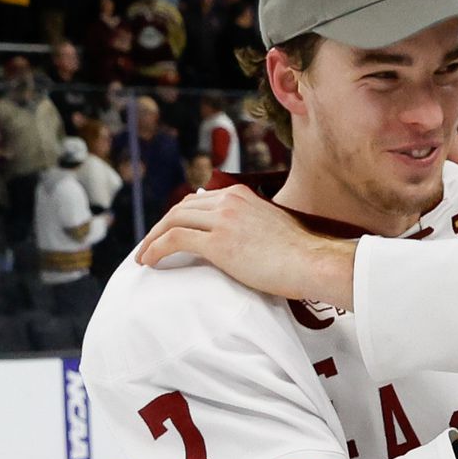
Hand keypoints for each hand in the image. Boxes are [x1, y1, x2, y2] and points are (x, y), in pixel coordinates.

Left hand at [135, 184, 356, 306]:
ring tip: (144, 256)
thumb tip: (241, 241)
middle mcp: (230, 201)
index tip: (169, 233)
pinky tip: (150, 262)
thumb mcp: (272, 228)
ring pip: (172, 222)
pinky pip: (174, 240)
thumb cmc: (300, 255)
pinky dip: (156, 249)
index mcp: (242, 195)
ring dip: (153, 239)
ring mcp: (223, 219)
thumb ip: (251, 225)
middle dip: (161, 227)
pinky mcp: (218, 242)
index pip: (198, 201)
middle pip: (180, 209)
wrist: (313, 262)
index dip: (178, 217)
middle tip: (150, 246)